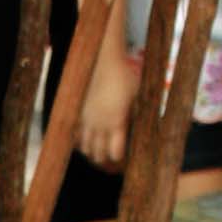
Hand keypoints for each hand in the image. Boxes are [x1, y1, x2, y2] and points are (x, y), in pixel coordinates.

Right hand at [76, 38, 141, 175]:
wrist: (103, 60)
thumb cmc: (125, 76)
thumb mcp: (138, 95)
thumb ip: (138, 114)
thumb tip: (146, 129)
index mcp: (116, 122)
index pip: (115, 153)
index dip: (120, 160)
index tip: (124, 159)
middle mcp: (100, 125)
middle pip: (98, 156)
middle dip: (106, 161)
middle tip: (112, 161)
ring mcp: (86, 120)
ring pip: (86, 149)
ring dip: (93, 153)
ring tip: (100, 152)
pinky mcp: (77, 114)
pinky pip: (76, 137)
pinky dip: (81, 143)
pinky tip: (87, 142)